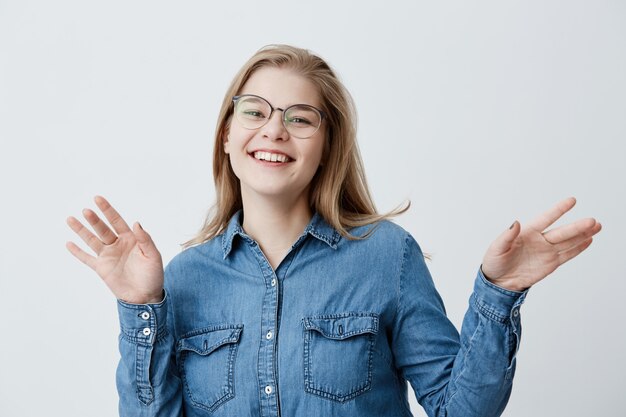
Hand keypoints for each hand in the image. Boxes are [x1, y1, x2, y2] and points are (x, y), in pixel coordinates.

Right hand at [66, 196, 163, 303]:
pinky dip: (77, 252)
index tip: (98, 199)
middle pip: (103, 229)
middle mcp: (117, 244)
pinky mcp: (101, 268)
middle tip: (86, 210)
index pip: (116, 221)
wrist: (145, 296)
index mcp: (131, 239)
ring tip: (71, 219)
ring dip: (81, 231)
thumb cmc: (153, 275)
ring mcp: (108, 256)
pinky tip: (69, 243)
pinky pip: (87, 258)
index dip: (107, 210)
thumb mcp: (153, 256)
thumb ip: (145, 239)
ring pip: (92, 240)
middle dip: (94, 220)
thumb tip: (136, 222)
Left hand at [481, 197, 600, 291]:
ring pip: (568, 241)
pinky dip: (578, 248)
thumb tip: (515, 222)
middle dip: (577, 227)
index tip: (572, 201)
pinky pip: (567, 255)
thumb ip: (506, 236)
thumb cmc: (494, 262)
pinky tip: (589, 240)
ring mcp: (546, 252)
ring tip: (597, 226)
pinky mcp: (550, 264)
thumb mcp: (497, 248)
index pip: (546, 218)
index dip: (558, 210)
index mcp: (527, 232)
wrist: (499, 282)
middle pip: (562, 232)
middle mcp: (540, 240)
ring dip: (583, 235)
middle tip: (592, 221)